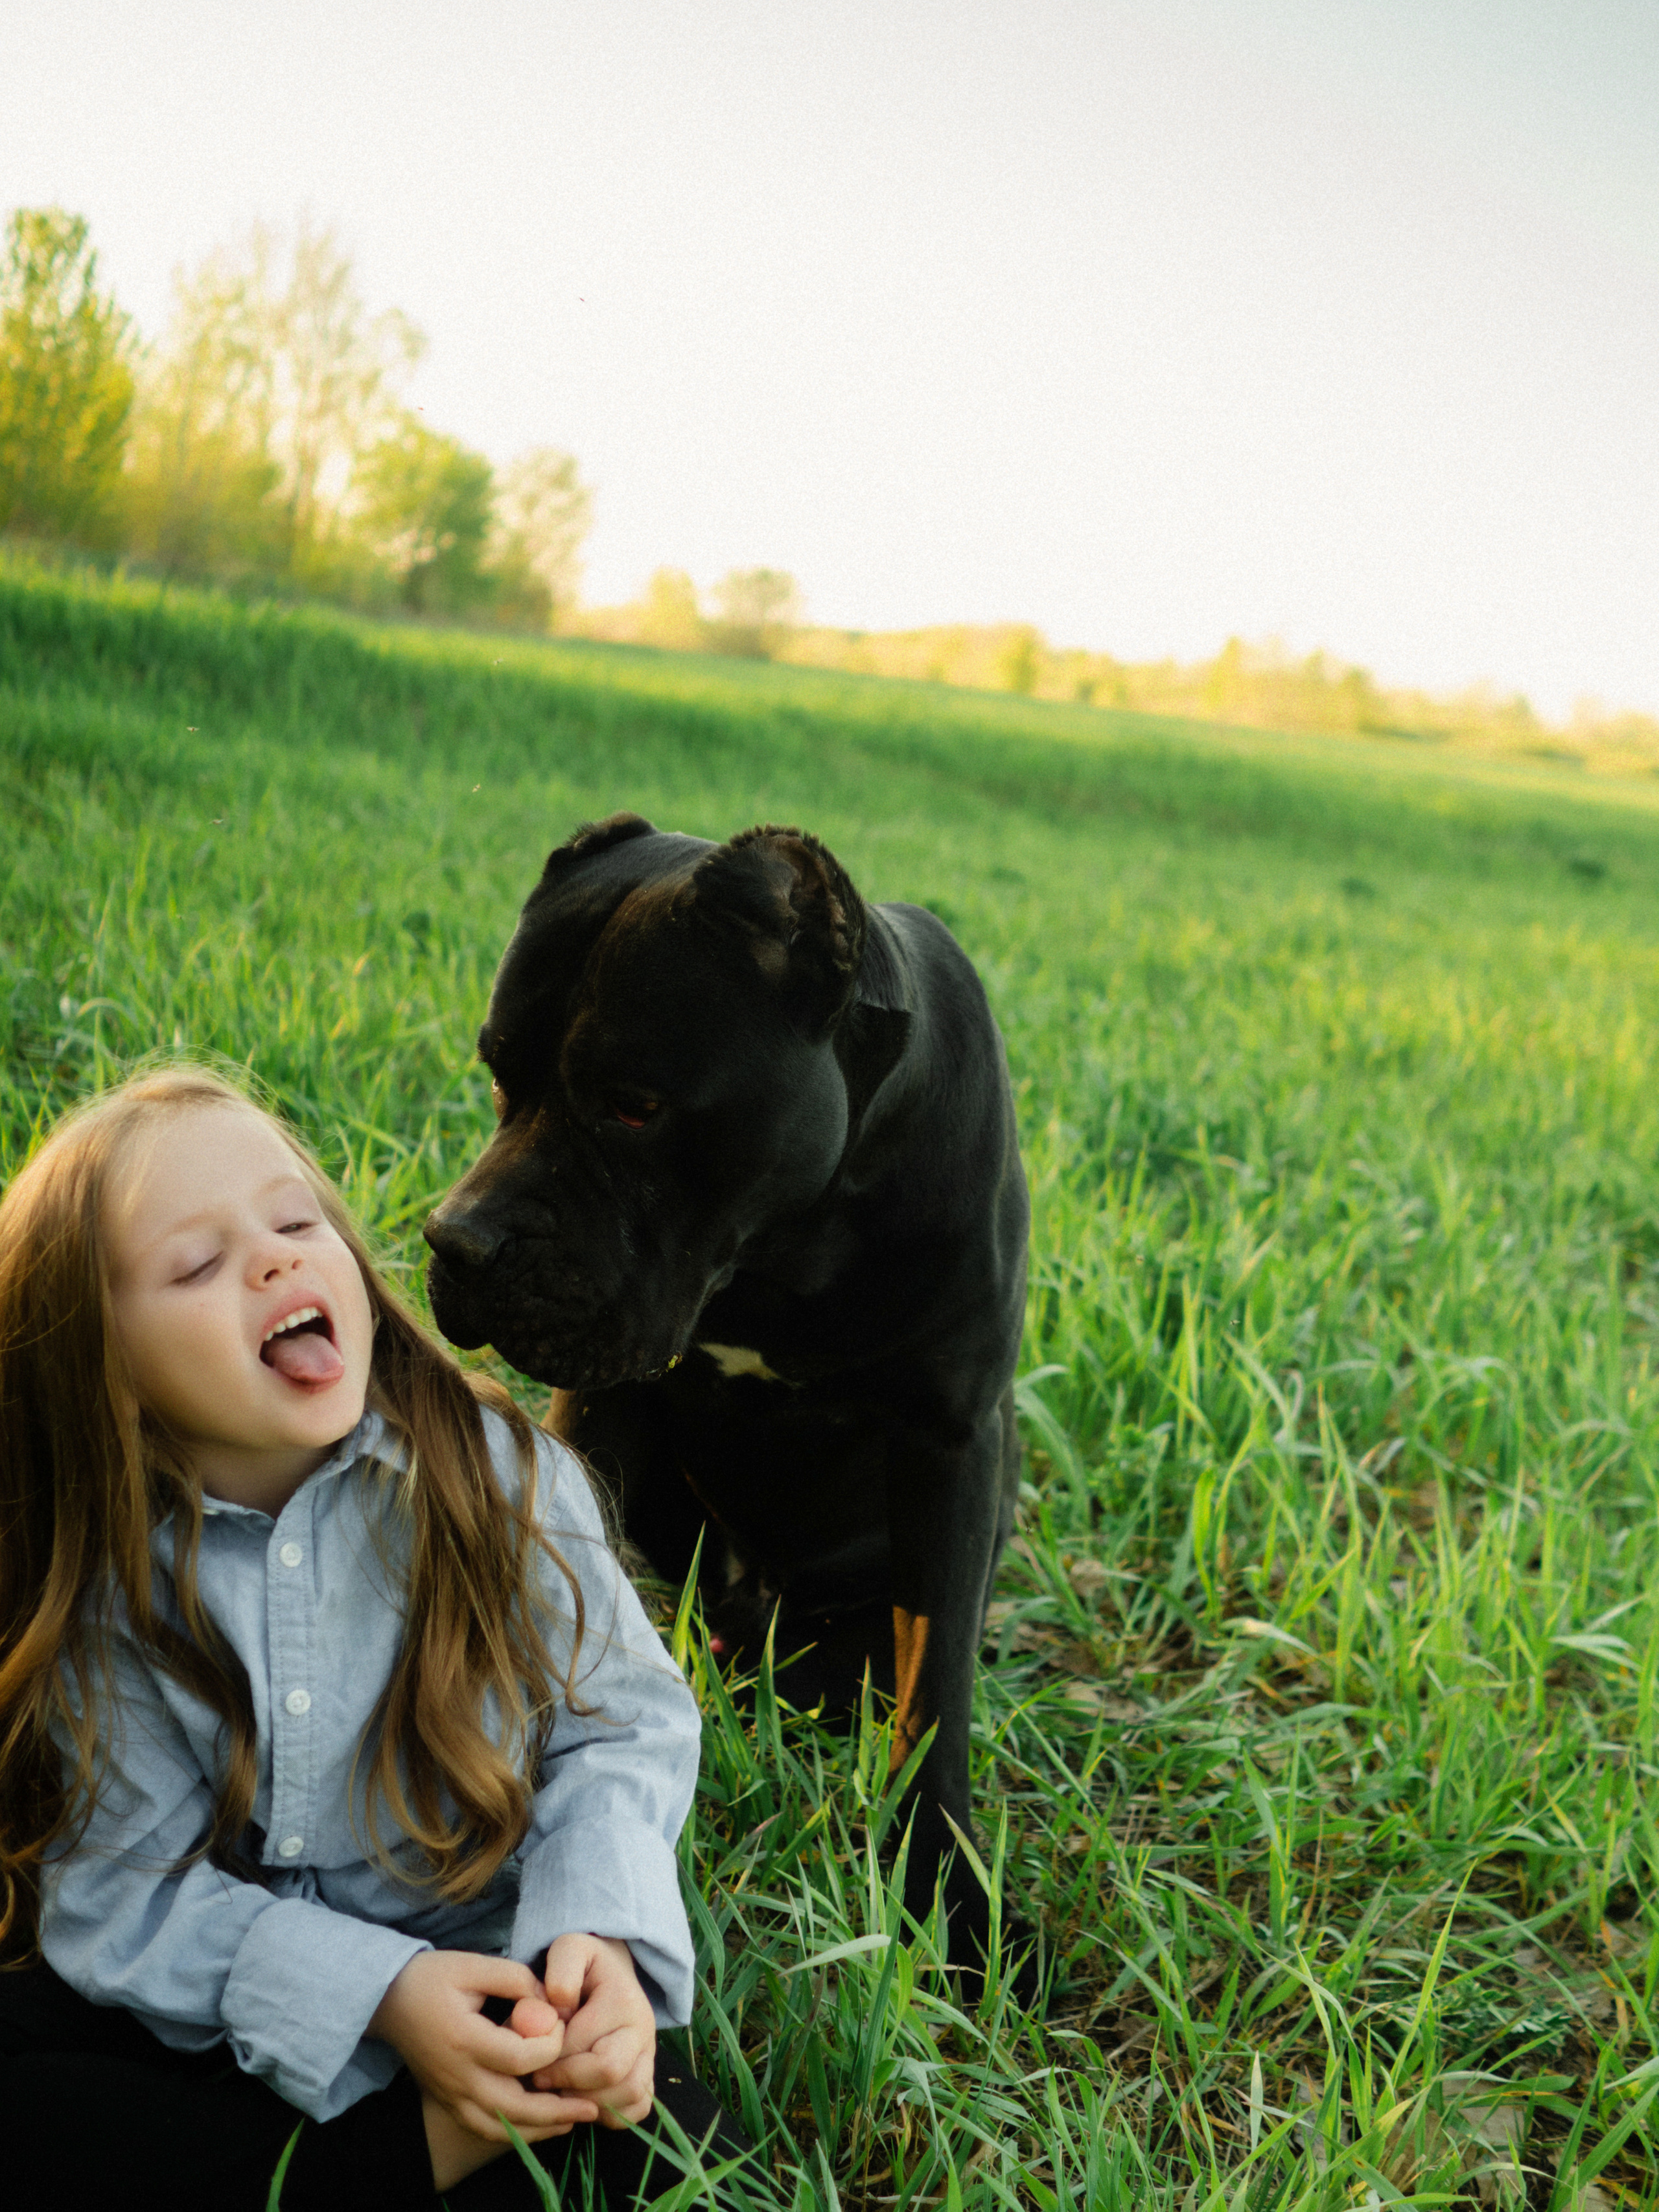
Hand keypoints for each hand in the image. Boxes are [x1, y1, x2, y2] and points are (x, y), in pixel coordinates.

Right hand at [368, 1948, 597, 2158]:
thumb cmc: (432, 1978)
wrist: (387, 2001)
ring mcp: (451, 2094)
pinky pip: (483, 2128)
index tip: (562, 2025)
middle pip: (513, 2108)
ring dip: (539, 2129)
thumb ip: (515, 1979)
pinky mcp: (449, 2101)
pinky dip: (513, 2133)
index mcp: (465, 2040)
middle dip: (556, 2110)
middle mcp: (458, 2076)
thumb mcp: (473, 1965)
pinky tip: (538, 2126)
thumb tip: (551, 2001)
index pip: (519, 2058)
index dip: (550, 2045)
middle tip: (591, 2107)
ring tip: (573, 2121)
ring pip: (500, 2126)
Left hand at [525, 1933, 655, 2128]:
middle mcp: (643, 2030)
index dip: (554, 2061)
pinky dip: (610, 2113)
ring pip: (629, 2097)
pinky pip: (637, 2109)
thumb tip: (559, 2004)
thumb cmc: (581, 1967)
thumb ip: (561, 1970)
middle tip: (542, 2078)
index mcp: (624, 2000)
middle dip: (570, 2082)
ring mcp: (648, 2056)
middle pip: (613, 2074)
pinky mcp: (647, 2075)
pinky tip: (583, 2098)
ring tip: (561, 2087)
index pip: (589, 2045)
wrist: (608, 1974)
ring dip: (589, 2100)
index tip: (530, 2057)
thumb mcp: (568, 1951)